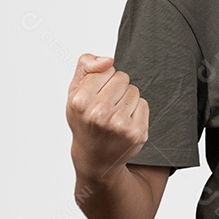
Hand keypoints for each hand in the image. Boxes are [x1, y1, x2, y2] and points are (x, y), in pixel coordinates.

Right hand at [66, 53, 149, 181]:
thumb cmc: (84, 120)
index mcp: (80, 101)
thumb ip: (86, 66)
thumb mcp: (74, 90)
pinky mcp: (137, 133)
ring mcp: (119, 125)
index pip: (106, 68)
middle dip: (116, 88)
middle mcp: (99, 114)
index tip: (95, 94)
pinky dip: (137, 110)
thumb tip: (108, 60)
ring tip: (114, 114)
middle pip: (122, 77)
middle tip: (106, 106)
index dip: (102, 79)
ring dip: (127, 99)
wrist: (94, 157)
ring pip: (134, 90)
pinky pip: (144, 104)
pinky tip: (124, 122)